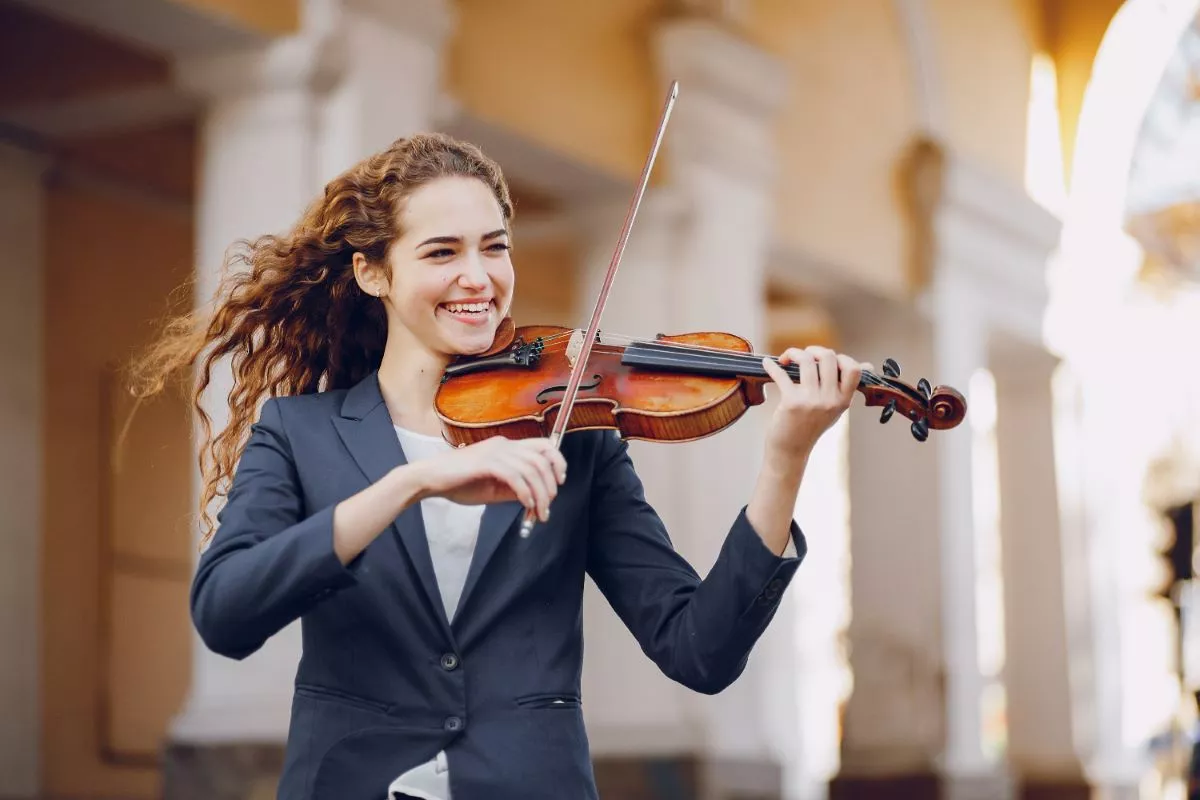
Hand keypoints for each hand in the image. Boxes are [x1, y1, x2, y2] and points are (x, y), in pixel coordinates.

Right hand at [411, 436, 566, 521]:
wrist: (429, 479)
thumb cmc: (458, 483)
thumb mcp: (492, 487)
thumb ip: (514, 488)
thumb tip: (536, 497)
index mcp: (506, 446)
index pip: (543, 445)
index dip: (557, 462)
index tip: (560, 482)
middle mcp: (504, 445)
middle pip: (541, 458)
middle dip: (550, 484)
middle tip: (548, 506)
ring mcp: (494, 452)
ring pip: (531, 469)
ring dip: (540, 493)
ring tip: (539, 512)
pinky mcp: (486, 463)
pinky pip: (515, 477)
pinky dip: (525, 492)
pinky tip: (526, 505)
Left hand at [761, 346, 868, 468]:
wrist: (791, 450)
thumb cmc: (811, 426)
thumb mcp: (836, 409)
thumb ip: (847, 387)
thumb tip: (869, 366)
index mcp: (844, 400)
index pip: (854, 369)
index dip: (841, 357)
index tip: (826, 361)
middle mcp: (830, 400)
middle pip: (828, 357)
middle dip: (813, 350)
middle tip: (803, 356)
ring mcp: (812, 401)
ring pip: (806, 360)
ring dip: (793, 353)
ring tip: (786, 358)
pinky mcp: (792, 402)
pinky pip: (781, 374)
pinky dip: (772, 366)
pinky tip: (767, 364)